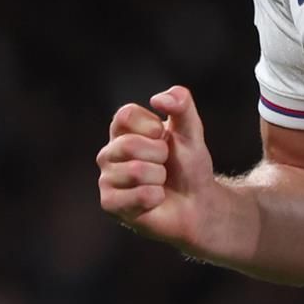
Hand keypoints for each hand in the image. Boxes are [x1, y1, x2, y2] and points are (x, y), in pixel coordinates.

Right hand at [97, 86, 223, 253]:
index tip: (163, 137)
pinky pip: (139, 196)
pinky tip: (155, 199)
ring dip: (159, 178)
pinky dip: (156, 197)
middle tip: (164, 164)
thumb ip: (181, 104)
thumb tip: (158, 99)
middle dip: (159, 155)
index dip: (151, 127)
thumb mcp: (191, 130)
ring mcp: (107, 179)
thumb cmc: (189, 165)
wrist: (197, 202)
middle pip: (129, 145)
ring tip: (160, 182)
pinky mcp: (109, 204)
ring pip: (136, 171)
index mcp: (122, 130)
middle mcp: (109, 152)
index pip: (125, 115)